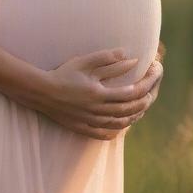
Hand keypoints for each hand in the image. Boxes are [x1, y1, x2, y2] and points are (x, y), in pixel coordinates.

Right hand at [34, 46, 164, 140]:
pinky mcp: (82, 128)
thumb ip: (108, 59)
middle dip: (143, 103)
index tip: (150, 81)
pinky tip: (120, 126)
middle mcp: (97, 110)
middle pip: (128, 110)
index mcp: (99, 94)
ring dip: (133, 117)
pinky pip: (104, 134)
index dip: (144, 87)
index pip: (130, 94)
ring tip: (140, 110)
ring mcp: (90, 121)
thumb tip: (132, 58)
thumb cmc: (64, 74)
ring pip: (118, 124)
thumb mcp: (85, 62)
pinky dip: (116, 131)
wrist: (41, 92)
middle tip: (150, 96)